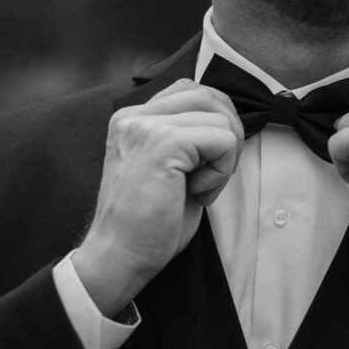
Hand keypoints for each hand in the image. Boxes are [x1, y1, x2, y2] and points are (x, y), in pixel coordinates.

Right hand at [73, 80, 242, 315]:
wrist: (119, 257)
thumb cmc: (147, 224)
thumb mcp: (170, 169)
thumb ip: (189, 138)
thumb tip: (229, 122)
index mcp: (133, 119)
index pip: (193, 91)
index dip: (215, 124)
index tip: (204, 164)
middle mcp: (135, 116)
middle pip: (211, 97)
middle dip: (228, 137)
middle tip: (210, 177)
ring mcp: (147, 126)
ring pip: (222, 119)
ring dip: (224, 159)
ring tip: (197, 188)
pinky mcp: (164, 144)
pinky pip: (223, 141)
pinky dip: (221, 173)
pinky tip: (195, 194)